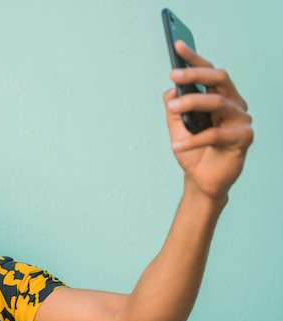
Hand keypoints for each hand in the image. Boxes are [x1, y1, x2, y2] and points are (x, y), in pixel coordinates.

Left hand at [164, 41, 252, 200]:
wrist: (202, 181)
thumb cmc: (193, 151)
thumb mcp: (177, 127)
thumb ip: (174, 107)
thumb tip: (171, 90)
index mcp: (221, 97)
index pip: (209, 72)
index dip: (193, 58)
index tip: (177, 45)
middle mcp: (234, 104)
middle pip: (219, 80)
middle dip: (195, 74)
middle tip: (173, 75)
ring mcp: (241, 120)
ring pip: (218, 103)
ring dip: (192, 104)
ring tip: (172, 108)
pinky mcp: (243, 139)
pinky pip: (216, 134)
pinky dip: (193, 140)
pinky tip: (176, 145)